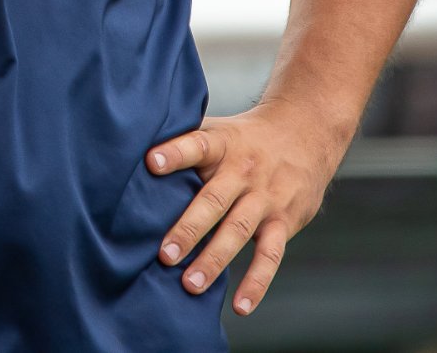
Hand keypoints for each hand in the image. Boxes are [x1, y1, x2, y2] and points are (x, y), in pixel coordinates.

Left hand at [146, 99, 343, 315]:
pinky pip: (270, 256)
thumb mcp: (219, 130)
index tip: (151, 162)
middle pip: (214, 200)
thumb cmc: (246, 138)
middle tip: (164, 254)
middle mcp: (243, 171)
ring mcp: (264, 198)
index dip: (174, 153)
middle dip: (189, 229)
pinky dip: (256, 283)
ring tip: (190, 285)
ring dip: (214, 260)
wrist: (306, 132)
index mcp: (222, 144)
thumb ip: (184, 142)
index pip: (197, 145)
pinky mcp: (283, 221)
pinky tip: (240, 306)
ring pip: (238, 231)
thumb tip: (131, 153)